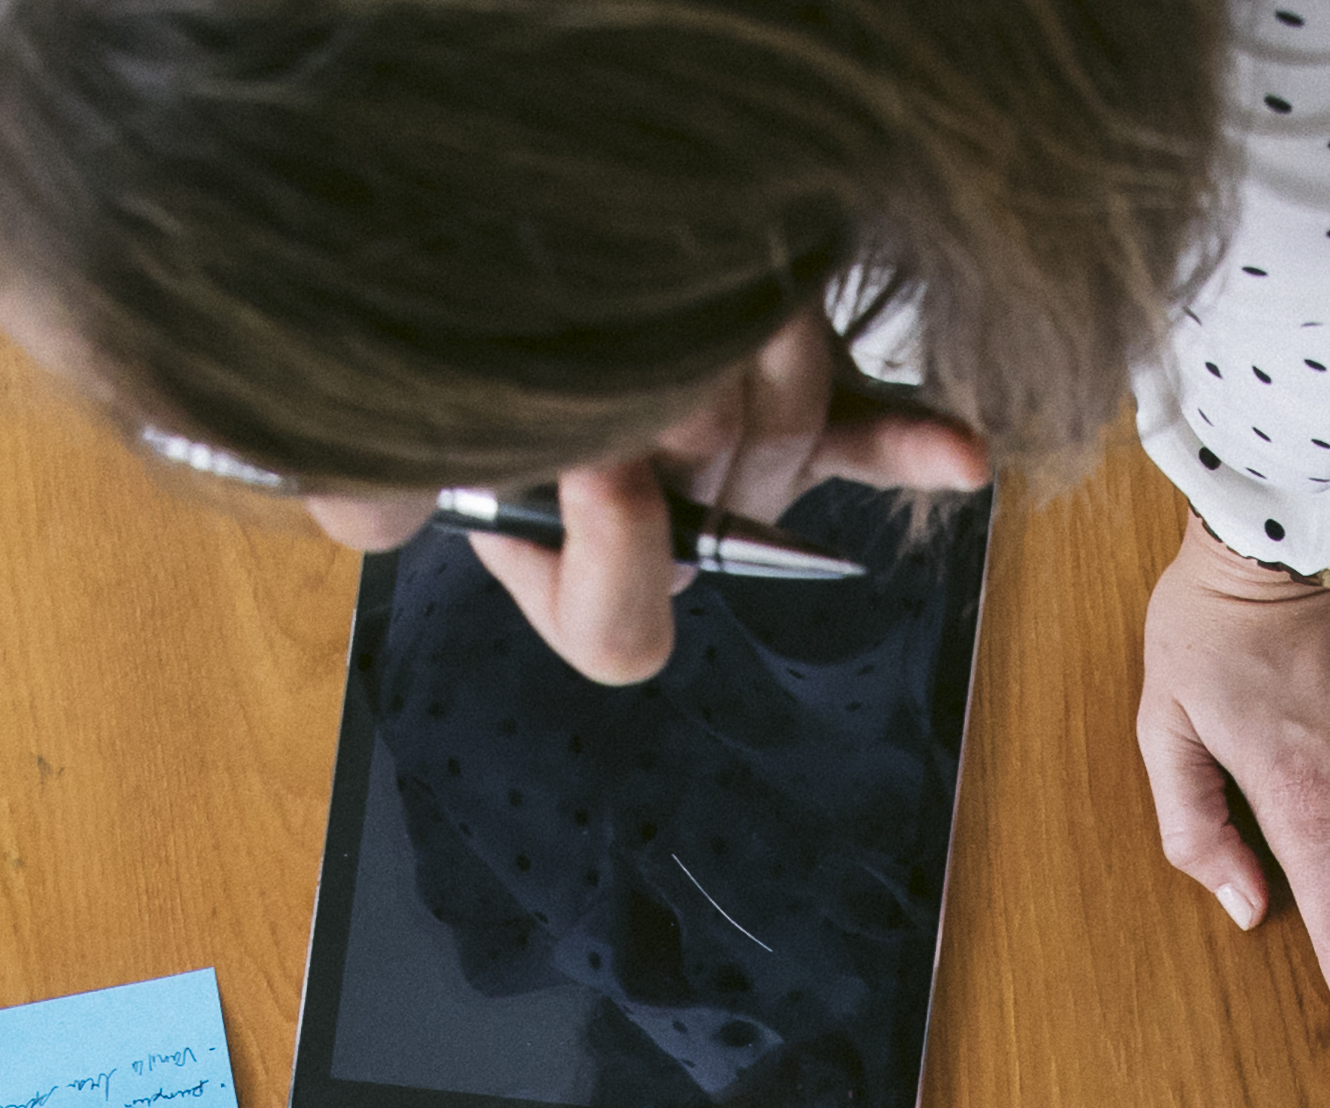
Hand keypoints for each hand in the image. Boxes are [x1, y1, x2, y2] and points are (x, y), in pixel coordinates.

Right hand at [300, 309, 991, 688]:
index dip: (621, 557)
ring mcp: (750, 463)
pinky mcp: (798, 384)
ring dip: (764, 368)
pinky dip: (912, 438)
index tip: (597, 466)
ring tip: (708, 286)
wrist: (498, 257)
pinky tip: (963, 457)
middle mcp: (680, 527)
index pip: (622, 628)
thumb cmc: (434, 354)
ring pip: (792, 436)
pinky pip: (867, 426)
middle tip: (647, 344)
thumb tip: (373, 516)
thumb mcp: (375, 430)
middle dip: (690, 421)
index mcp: (584, 574)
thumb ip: (366, 485)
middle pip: (723, 506)